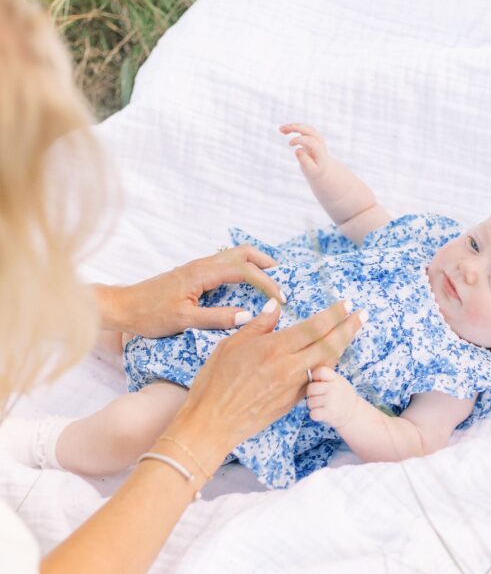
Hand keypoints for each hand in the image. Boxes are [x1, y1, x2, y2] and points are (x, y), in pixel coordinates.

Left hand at [96, 245, 284, 336]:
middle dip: (266, 264)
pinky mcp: (194, 274)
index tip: (282, 299)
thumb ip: (217, 318)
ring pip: (234, 256)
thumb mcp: (184, 320)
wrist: (122, 306)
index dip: (266, 283)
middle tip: (284, 281)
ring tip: (272, 278)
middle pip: (243, 253)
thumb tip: (248, 316)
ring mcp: (198, 267)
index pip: (244, 271)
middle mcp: (202, 265)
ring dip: (255, 263)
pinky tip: (247, 283)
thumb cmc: (149, 314)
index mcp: (202, 273)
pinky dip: (243, 268)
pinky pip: (225, 264)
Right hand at [169, 300, 366, 468]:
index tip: (347, 304)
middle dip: (349, 328)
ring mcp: (292, 388)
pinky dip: (324, 366)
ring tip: (349, 333)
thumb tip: (275, 307)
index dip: (333, 314)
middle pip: (329, 345)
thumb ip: (258, 326)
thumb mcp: (230, 345)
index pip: (313, 328)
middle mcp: (288, 368)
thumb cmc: (214, 382)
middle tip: (363, 315)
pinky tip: (326, 358)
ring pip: (326, 364)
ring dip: (340, 347)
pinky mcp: (291, 403)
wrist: (212, 423)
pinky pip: (314, 380)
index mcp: (274, 349)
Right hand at [279, 122, 332, 179]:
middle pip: (309, 130)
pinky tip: (285, 131)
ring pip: (306, 127)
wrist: (324, 169)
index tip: (290, 144)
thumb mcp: (311, 171)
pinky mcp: (312, 137)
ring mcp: (317, 138)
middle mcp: (320, 142)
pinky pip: (304, 129)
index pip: (311, 141)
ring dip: (293, 126)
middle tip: (281, 129)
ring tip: (281, 129)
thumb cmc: (316, 171)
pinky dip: (294, 128)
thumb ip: (305, 162)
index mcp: (320, 151)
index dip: (300, 140)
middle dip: (296, 127)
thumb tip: (297, 150)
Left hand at [305, 365, 358, 428]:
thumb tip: (310, 376)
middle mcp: (334, 389)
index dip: (315, 375)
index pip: (320, 371)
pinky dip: (315, 415)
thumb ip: (327, 378)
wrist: (354, 412)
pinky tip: (322, 413)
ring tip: (322, 405)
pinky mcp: (328, 414)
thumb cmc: (342, 395)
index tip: (317, 381)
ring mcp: (331, 401)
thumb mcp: (339, 382)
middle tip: (318, 396)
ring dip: (313, 405)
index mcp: (336, 379)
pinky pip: (312, 413)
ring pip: (310, 402)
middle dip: (311, 394)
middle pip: (311, 388)